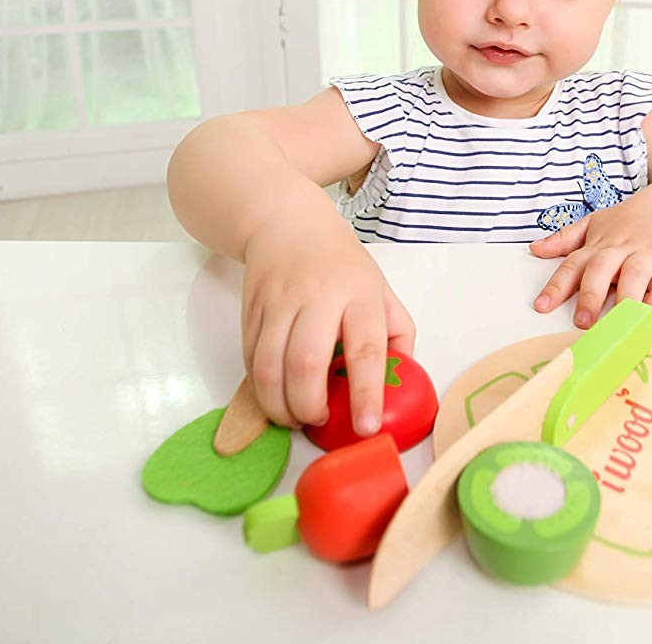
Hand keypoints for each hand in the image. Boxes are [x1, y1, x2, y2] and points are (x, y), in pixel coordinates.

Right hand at [240, 221, 414, 433]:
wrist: (287, 224)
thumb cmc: (341, 264)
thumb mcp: (382, 289)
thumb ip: (398, 333)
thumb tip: (402, 378)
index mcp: (359, 294)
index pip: (365, 350)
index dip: (365, 394)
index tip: (367, 427)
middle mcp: (317, 297)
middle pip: (306, 363)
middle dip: (309, 406)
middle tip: (318, 420)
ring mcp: (279, 303)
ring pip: (269, 366)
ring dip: (279, 405)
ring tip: (294, 417)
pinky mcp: (251, 311)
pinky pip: (250, 359)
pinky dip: (260, 388)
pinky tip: (274, 396)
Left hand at [527, 183, 651, 327]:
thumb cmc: (631, 219)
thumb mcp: (595, 222)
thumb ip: (566, 238)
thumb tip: (535, 249)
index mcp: (599, 243)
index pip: (573, 264)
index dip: (557, 285)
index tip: (542, 306)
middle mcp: (621, 247)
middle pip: (602, 270)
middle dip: (591, 295)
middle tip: (582, 321)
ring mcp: (649, 253)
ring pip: (635, 275)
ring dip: (626, 299)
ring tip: (618, 323)